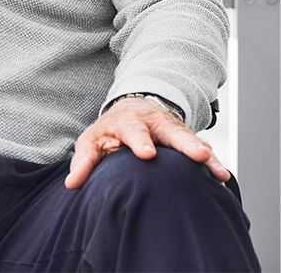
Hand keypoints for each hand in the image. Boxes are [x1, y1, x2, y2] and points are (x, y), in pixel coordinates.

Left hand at [64, 96, 230, 188]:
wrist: (133, 109)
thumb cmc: (109, 131)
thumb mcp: (91, 141)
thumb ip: (83, 161)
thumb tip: (72, 184)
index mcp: (129, 123)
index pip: (134, 132)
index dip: (140, 142)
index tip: (147, 153)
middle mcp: (155, 124)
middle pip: (172, 132)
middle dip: (185, 143)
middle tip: (198, 155)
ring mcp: (174, 131)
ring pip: (192, 141)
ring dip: (206, 156)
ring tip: (218, 171)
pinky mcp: (188, 141)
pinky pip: (203, 152)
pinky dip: (213, 162)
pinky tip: (222, 177)